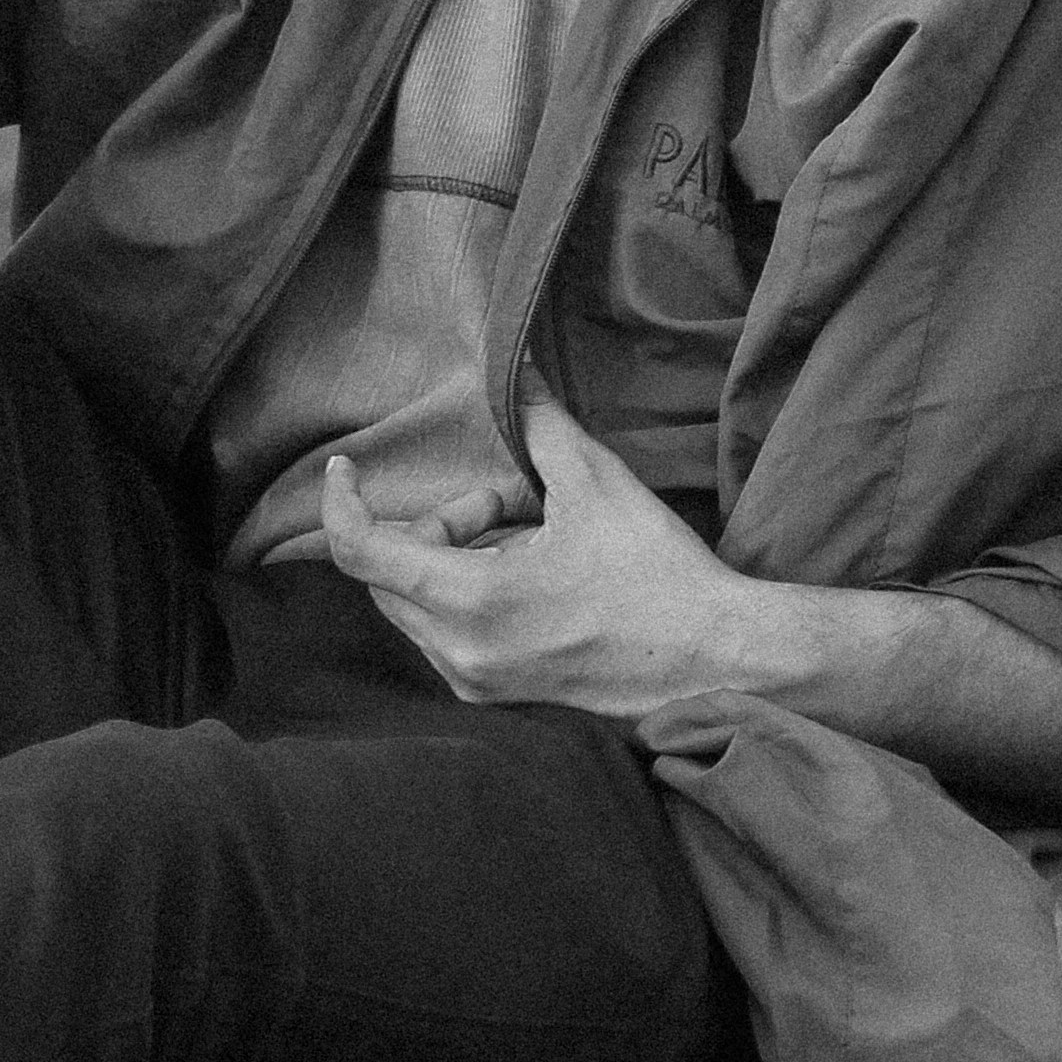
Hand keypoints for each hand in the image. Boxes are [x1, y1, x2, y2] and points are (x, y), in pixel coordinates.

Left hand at [319, 390, 751, 716]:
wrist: (719, 661)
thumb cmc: (657, 575)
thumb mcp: (596, 482)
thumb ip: (539, 422)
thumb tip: (514, 367)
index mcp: (472, 601)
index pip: (360, 552)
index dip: (343, 502)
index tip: (346, 467)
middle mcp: (461, 651)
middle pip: (392, 574)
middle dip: (435, 525)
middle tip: (506, 501)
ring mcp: (479, 680)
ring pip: (421, 602)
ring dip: (457, 557)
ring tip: (533, 534)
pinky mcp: (502, 694)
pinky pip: (451, 631)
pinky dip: (473, 590)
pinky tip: (539, 573)